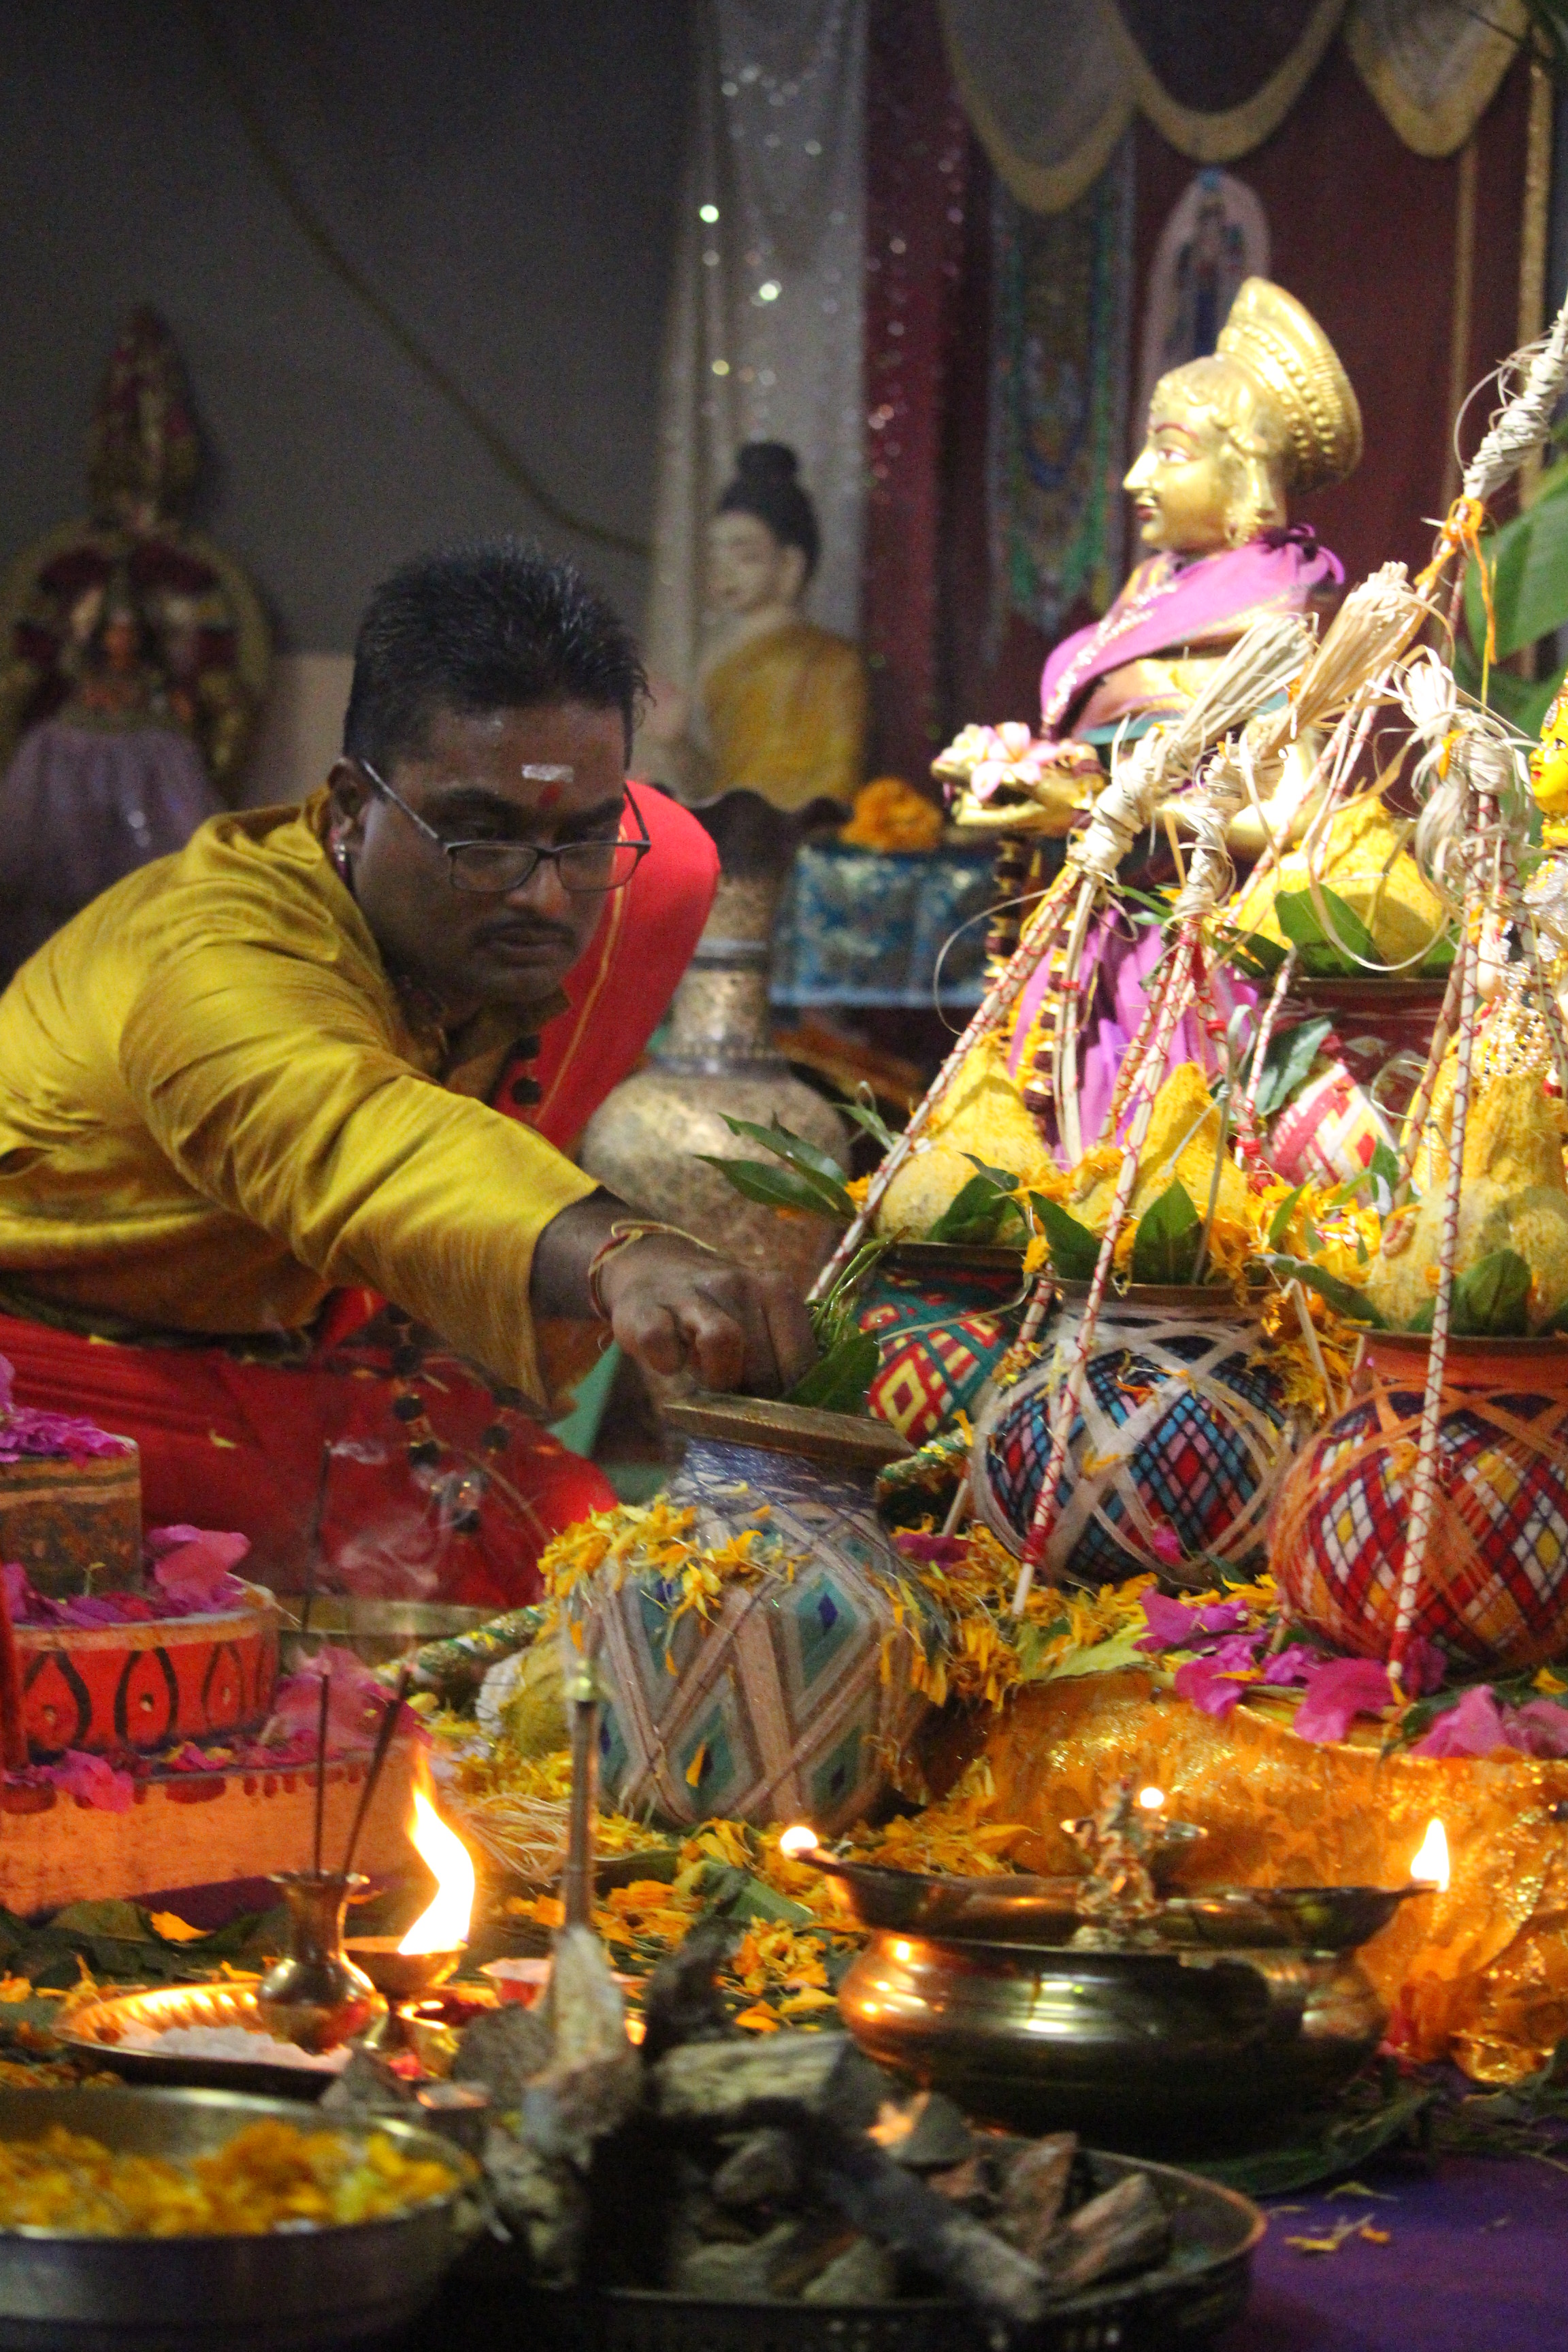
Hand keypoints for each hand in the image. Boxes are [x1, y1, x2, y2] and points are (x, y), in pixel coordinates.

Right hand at [596, 1234, 817, 1395]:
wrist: (652, 1267)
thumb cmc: (716, 1310)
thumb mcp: (755, 1317)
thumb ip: (781, 1353)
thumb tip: (799, 1414)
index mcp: (775, 1288)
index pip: (801, 1361)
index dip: (791, 1399)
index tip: (778, 1411)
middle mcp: (738, 1283)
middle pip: (763, 1363)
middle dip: (752, 1397)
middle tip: (739, 1401)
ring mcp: (690, 1293)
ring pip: (722, 1341)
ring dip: (718, 1378)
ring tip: (710, 1383)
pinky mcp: (645, 1308)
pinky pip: (662, 1346)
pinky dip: (667, 1363)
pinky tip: (671, 1362)